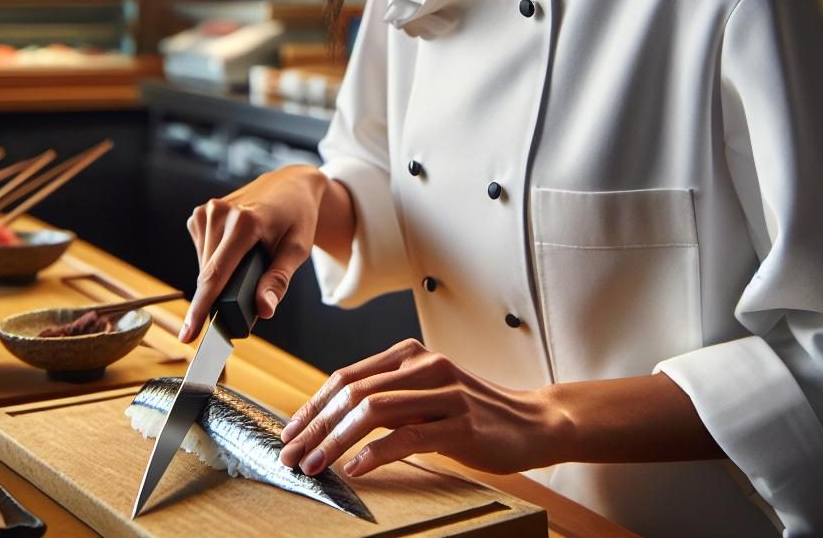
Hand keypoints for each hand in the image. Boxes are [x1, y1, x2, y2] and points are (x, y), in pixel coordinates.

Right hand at [180, 164, 327, 342]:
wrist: (291, 184)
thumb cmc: (297, 217)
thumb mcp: (297, 249)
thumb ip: (279, 280)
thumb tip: (263, 310)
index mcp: (245, 222)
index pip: (215, 275)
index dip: (200, 308)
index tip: (189, 335)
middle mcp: (220, 213)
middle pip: (208, 275)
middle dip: (220, 297)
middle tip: (246, 298)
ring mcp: (207, 211)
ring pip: (203, 266)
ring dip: (219, 278)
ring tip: (247, 265)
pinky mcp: (200, 214)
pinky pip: (202, 252)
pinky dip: (215, 262)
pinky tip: (235, 253)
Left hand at [279, 338, 559, 477]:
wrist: (531, 421)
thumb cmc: (472, 411)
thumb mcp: (425, 393)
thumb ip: (388, 397)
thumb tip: (334, 418)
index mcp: (409, 354)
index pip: (346, 375)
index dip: (313, 404)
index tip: (291, 431)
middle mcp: (424, 365)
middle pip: (353, 391)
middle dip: (316, 425)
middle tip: (292, 454)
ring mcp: (443, 392)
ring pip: (373, 410)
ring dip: (336, 440)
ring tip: (315, 465)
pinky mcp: (460, 423)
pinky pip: (407, 435)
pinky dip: (375, 452)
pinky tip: (355, 468)